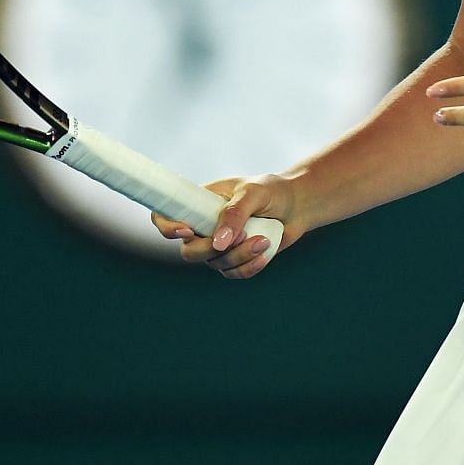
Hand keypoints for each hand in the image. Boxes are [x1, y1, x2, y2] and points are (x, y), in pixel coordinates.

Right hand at [149, 174, 297, 279]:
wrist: (298, 206)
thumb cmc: (272, 191)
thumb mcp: (253, 193)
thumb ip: (235, 214)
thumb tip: (218, 243)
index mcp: (199, 203)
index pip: (165, 216)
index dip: (167, 227)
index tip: (187, 230)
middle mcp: (203, 226)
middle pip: (188, 251)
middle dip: (211, 249)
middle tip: (241, 235)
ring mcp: (218, 246)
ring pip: (214, 263)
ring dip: (239, 255)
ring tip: (264, 239)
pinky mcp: (235, 260)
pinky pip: (233, 273)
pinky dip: (249, 266)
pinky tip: (265, 252)